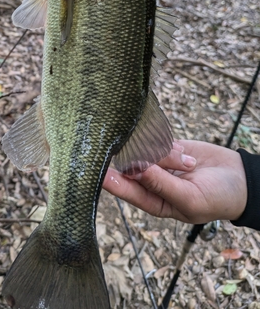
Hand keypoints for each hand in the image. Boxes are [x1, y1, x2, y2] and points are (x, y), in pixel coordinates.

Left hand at [103, 140, 246, 223]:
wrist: (240, 179)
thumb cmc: (217, 198)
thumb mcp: (190, 199)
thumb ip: (162, 186)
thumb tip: (134, 171)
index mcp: (154, 202)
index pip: (127, 191)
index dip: (113, 182)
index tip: (99, 172)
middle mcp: (152, 182)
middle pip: (133, 167)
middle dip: (145, 161)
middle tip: (158, 159)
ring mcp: (159, 163)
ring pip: (147, 151)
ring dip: (166, 154)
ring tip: (188, 164)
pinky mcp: (167, 147)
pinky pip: (158, 140)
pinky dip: (169, 145)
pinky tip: (185, 154)